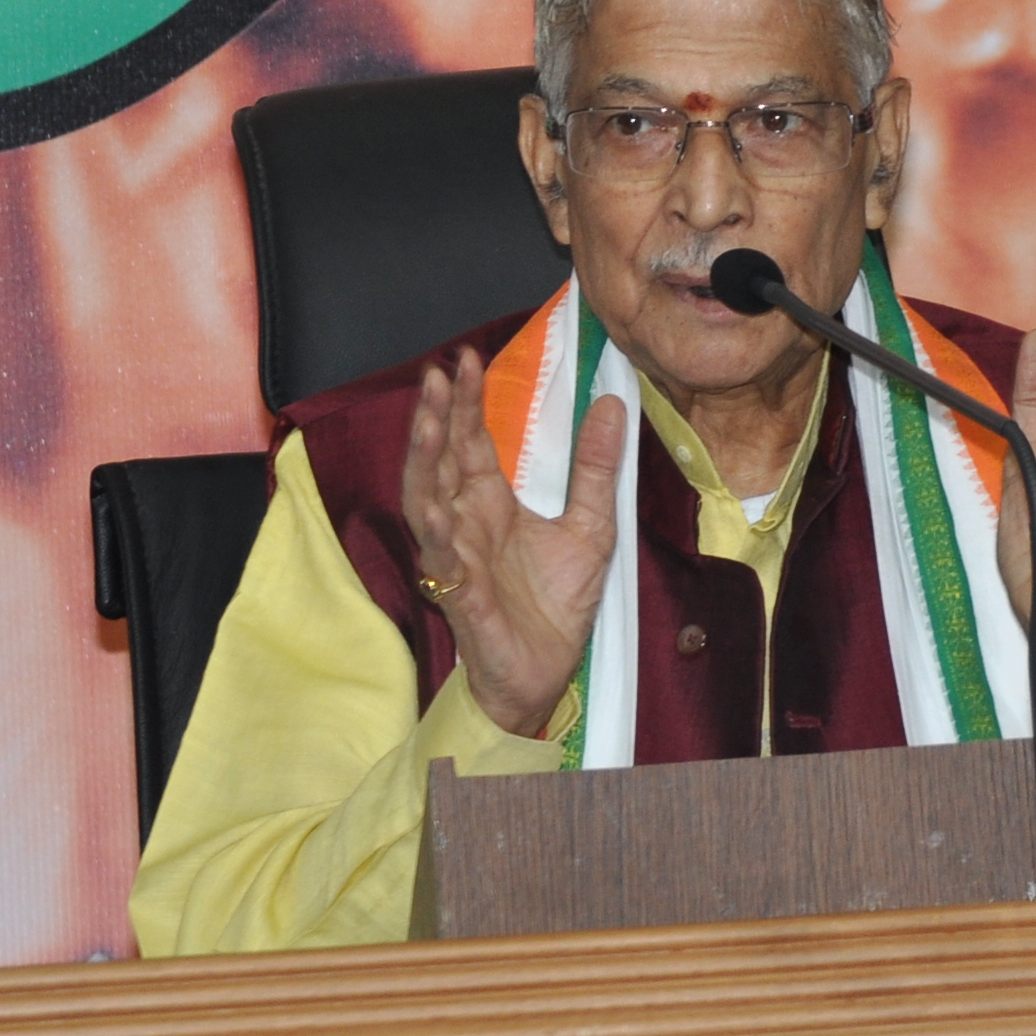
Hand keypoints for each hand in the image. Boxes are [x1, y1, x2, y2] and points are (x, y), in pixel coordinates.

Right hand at [397, 351, 627, 740]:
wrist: (545, 675)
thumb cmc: (554, 606)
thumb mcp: (592, 528)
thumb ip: (596, 468)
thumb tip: (611, 404)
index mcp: (489, 502)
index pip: (470, 441)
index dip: (466, 402)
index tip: (466, 360)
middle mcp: (464, 522)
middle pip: (440, 460)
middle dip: (437, 417)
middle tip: (441, 374)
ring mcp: (456, 558)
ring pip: (426, 502)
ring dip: (424, 463)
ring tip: (427, 423)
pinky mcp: (459, 596)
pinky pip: (443, 562)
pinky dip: (439, 535)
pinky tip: (438, 510)